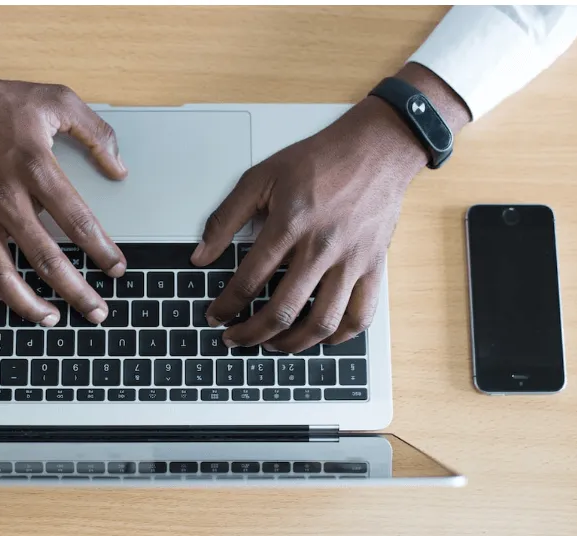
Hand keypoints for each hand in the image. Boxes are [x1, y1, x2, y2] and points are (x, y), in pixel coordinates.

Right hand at [0, 27, 125, 339]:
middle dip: (76, 290)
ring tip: (53, 321)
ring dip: (28, 305)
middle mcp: (5, 198)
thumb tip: (121, 169)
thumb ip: (95, 132)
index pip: (77, 220)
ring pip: (3, 273)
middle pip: (46, 257)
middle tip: (98, 313)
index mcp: (35, 168)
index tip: (117, 269)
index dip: (101, 249)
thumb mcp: (56, 99)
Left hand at [191, 66, 469, 351]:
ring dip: (292, 343)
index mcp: (289, 225)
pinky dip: (339, 337)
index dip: (226, 306)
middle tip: (235, 339)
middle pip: (282, 310)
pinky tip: (320, 338)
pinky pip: (360, 316)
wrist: (376, 149)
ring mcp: (351, 261)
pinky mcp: (374, 267)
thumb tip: (200, 255)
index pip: (249, 281)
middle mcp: (321, 248)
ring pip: (321, 322)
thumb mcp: (261, 177)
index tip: (215, 316)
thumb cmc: (319, 161)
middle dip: (251, 334)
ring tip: (272, 345)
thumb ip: (225, 218)